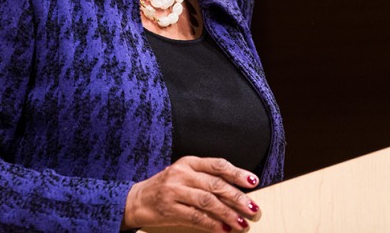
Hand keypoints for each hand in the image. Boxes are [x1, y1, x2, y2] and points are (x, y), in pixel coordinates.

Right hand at [121, 156, 261, 231]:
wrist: (136, 200)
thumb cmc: (165, 187)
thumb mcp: (184, 175)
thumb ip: (206, 179)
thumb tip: (236, 192)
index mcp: (189, 162)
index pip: (217, 165)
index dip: (237, 173)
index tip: (253, 182)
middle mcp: (182, 174)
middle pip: (215, 185)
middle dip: (237, 198)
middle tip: (253, 208)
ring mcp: (174, 191)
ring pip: (208, 201)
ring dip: (228, 214)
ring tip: (242, 223)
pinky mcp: (169, 209)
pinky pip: (196, 217)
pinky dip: (212, 224)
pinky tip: (223, 229)